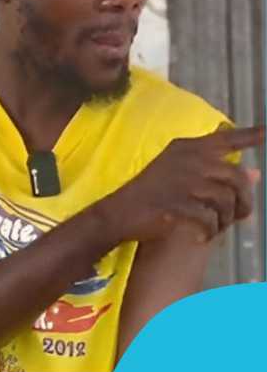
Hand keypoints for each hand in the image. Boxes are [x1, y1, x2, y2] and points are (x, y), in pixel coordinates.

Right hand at [96, 126, 264, 243]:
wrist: (119, 212)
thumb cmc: (149, 192)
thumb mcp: (179, 174)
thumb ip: (215, 173)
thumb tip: (255, 175)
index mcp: (186, 149)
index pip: (224, 138)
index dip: (249, 136)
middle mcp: (187, 161)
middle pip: (235, 177)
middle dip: (244, 200)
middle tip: (241, 215)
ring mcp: (183, 182)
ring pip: (226, 200)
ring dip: (226, 219)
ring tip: (215, 227)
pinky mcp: (178, 204)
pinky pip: (210, 219)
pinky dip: (210, 231)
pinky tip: (202, 235)